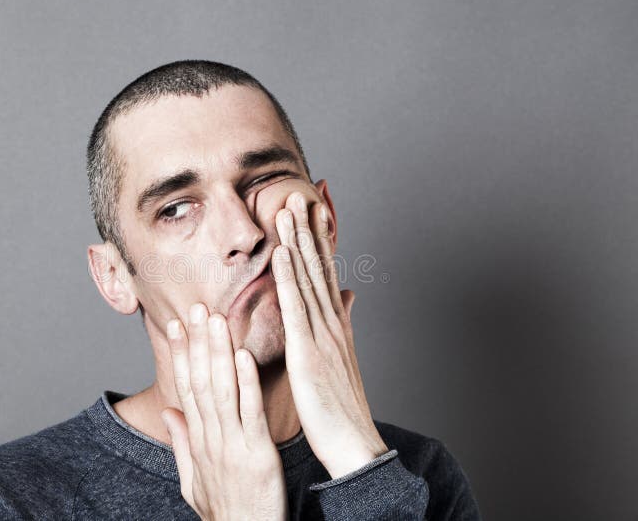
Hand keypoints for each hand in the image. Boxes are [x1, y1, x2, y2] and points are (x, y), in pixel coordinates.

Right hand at [162, 302, 287, 519]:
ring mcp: (232, 445)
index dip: (181, 354)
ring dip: (218, 352)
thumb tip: (168, 411)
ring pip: (222, 389)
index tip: (178, 325)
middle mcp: (210, 437)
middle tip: (195, 307)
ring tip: (217, 320)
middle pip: (200, 381)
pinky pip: (250, 413)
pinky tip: (244, 356)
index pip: (185, 387)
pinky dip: (247, 383)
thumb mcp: (192, 479)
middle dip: (197, 342)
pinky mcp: (257, 454)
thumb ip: (180, 442)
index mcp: (198, 440)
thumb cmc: (224, 511)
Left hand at [272, 191, 388, 478]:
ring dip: (298, 241)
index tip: (313, 211)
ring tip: (289, 208)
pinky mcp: (310, 352)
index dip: (319, 240)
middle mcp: (331, 322)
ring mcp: (323, 335)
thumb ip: (343, 322)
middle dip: (309, 230)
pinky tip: (282, 252)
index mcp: (335, 324)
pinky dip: (290, 277)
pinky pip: (297, 308)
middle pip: (318, 267)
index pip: (325, 273)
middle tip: (301, 193)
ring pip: (307, 279)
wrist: (355, 444)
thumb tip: (347, 295)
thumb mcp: (342, 357)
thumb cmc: (342, 406)